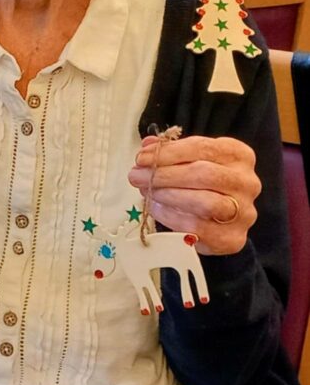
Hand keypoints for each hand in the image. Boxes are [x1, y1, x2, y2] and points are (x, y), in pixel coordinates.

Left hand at [128, 135, 260, 255]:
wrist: (223, 221)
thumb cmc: (204, 184)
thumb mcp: (191, 160)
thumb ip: (171, 151)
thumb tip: (148, 145)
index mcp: (239, 155)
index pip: (203, 147)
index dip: (169, 152)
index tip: (142, 157)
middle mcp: (247, 182)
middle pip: (204, 174)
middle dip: (164, 174)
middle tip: (137, 175)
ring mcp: (244, 212)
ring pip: (204, 201)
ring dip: (168, 195)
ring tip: (147, 191)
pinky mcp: (233, 238)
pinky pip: (197, 227)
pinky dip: (171, 216)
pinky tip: (156, 208)